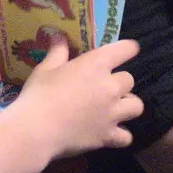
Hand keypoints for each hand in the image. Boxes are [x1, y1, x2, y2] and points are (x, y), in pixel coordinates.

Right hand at [8, 36, 142, 161]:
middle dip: (119, 82)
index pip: (126, 49)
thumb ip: (57, 51)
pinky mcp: (108, 136)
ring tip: (115, 109)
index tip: (126, 51)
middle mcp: (110, 87)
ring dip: (128, 105)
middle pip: (130, 79)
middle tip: (104, 87)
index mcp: (96, 65)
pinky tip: (110, 133)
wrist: (36, 131)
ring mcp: (112, 113)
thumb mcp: (45, 68)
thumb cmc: (39, 95)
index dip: (128, 49)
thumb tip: (59, 35)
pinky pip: (126, 137)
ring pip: (137, 106)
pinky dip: (121, 135)